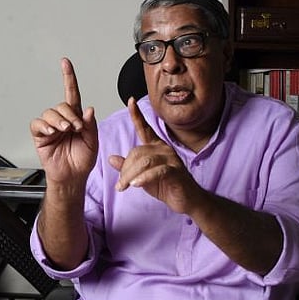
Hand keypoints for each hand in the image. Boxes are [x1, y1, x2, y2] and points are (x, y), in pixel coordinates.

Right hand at [30, 58, 97, 184]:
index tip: (65, 62)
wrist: (72, 178)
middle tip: (76, 128)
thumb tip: (89, 109)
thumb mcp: (93, 142)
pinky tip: (52, 133)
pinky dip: (45, 126)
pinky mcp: (40, 136)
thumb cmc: (82, 160)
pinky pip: (38, 124)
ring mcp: (50, 127)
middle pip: (62, 105)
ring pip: (50, 113)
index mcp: (76, 118)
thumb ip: (91, 125)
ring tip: (65, 131)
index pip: (72, 93)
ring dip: (59, 120)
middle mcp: (63, 120)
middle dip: (70, 115)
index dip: (68, 77)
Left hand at [108, 97, 201, 213]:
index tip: (130, 100)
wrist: (187, 199)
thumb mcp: (142, 176)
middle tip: (120, 185)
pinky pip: (157, 171)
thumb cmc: (166, 185)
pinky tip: (137, 185)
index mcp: (156, 146)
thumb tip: (111, 158)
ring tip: (124, 187)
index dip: (137, 114)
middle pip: (137, 151)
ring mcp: (171, 159)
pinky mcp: (175, 171)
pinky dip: (144, 178)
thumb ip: (128, 167)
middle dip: (125, 169)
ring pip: (145, 161)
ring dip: (131, 176)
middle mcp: (164, 149)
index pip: (144, 128)